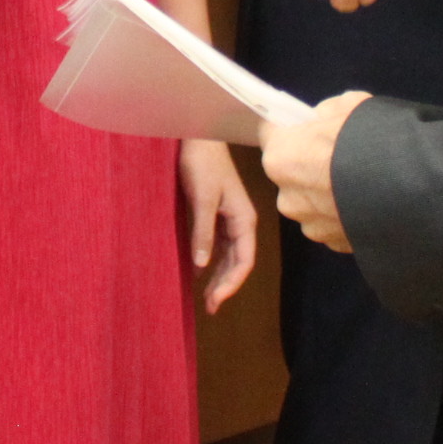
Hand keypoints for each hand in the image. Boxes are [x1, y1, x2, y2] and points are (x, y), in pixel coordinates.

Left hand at [179, 141, 258, 311]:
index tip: (215, 301)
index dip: (231, 284)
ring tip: (208, 298)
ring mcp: (231, 218)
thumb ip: (203, 231)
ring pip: (230, 255)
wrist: (198, 135)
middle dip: (226, 285)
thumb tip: (202, 265)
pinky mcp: (219, 213)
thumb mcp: (202, 198)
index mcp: (244, 219)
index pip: (244, 261)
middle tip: (210, 307)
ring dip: (220, 276)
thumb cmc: (202, 162)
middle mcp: (241, 221)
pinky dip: (213, 261)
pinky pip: (220, 244)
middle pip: (239, 262)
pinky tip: (202, 272)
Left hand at [259, 91, 366, 251]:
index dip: (290, 128)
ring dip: (328, 195)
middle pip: (291, 173)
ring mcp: (311, 226)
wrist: (413, 190)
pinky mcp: (335, 246)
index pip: (271, 134)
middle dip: (309, 164)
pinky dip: (346, 216)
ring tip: (362, 183)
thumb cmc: (373, 140)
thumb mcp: (349, 105)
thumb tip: (324, 120)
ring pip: (312, 204)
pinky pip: (333, 224)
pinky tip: (371, 204)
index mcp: (281, 157)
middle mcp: (287, 196)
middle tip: (342, 155)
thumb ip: (328, 112)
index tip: (307, 126)